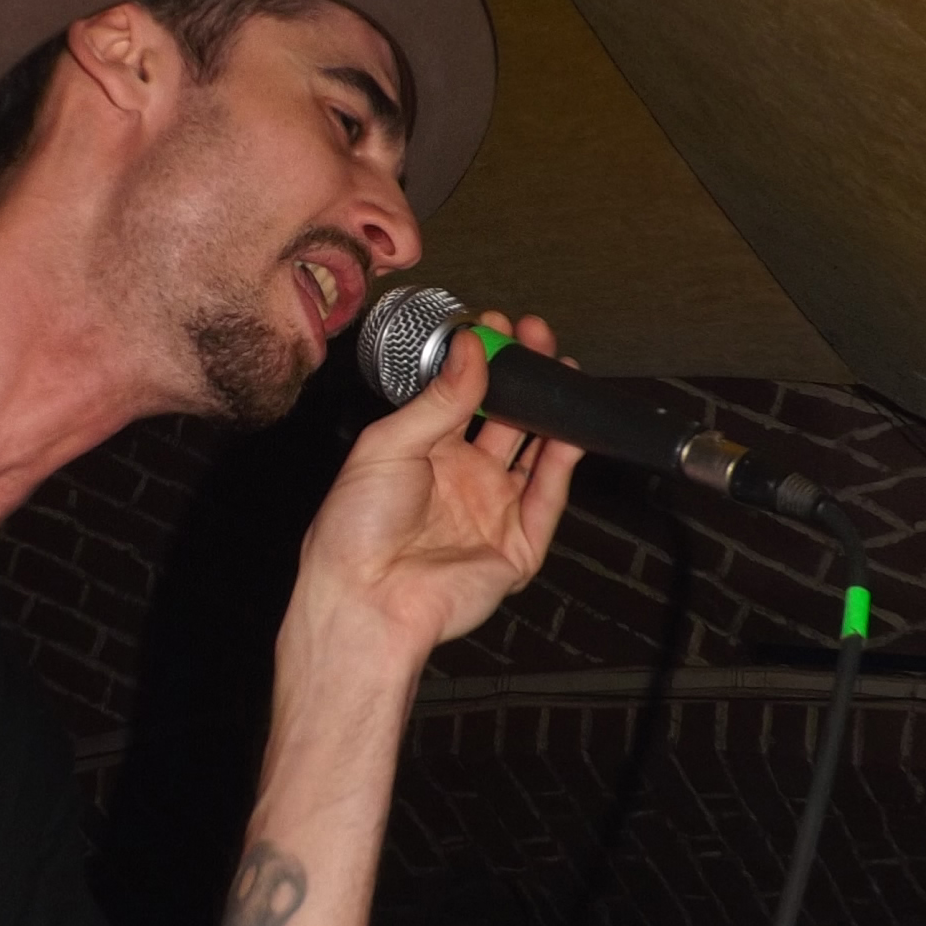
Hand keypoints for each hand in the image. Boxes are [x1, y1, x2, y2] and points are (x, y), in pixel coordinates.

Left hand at [292, 312, 581, 668]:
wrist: (366, 597)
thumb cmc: (355, 529)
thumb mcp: (389, 445)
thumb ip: (439, 399)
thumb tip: (469, 349)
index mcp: (421, 452)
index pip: (461, 396)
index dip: (481, 362)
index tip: (495, 328)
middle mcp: (459, 478)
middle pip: (503, 418)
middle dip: (522, 378)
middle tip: (535, 338)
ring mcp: (490, 510)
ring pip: (533, 453)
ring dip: (550, 413)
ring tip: (563, 370)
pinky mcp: (516, 546)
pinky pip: (548, 498)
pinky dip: (563, 463)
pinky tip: (571, 427)